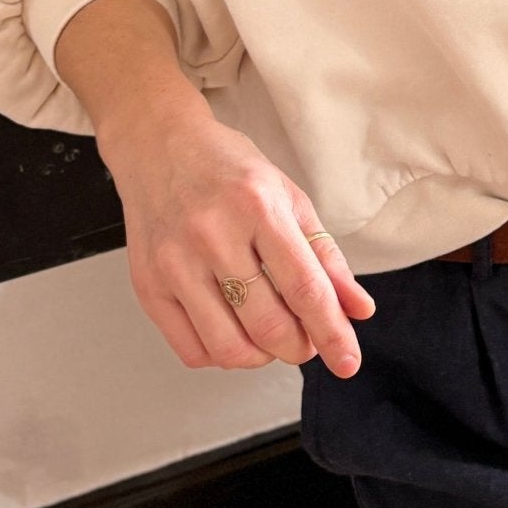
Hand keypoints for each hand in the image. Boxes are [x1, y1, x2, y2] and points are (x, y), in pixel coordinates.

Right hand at [98, 94, 375, 375]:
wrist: (159, 146)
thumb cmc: (226, 168)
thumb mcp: (287, 197)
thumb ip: (325, 257)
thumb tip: (358, 309)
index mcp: (257, 206)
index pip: (304, 287)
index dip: (331, 332)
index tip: (348, 361)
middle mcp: (212, 234)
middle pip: (268, 325)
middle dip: (299, 347)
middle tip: (306, 339)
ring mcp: (175, 263)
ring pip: (229, 348)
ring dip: (263, 357)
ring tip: (270, 335)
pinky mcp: (148, 286)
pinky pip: (192, 350)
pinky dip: (223, 356)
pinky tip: (233, 331)